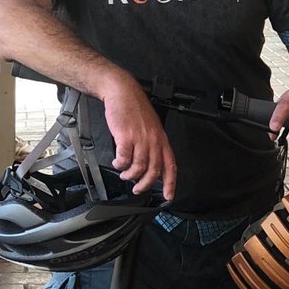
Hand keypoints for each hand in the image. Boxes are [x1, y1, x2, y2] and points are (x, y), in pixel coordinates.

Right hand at [99, 78, 176, 199]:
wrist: (122, 92)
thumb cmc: (134, 108)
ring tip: (124, 174)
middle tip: (137, 188)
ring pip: (138, 167)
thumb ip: (152, 144)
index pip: (170, 165)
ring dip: (130, 175)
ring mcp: (140, 138)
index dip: (171, 183)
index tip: (169, 196)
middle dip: (145, 184)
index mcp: (161, 138)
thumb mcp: (150, 126)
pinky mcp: (126, 136)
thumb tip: (149, 164)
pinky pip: (124, 159)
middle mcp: (153, 140)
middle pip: (154, 170)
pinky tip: (117, 162)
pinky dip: (120, 164)